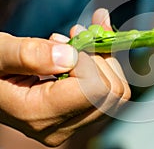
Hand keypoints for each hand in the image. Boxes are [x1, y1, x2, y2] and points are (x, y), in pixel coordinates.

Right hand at [0, 9, 129, 146]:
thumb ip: (28, 54)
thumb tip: (70, 56)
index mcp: (40, 114)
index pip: (94, 89)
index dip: (87, 58)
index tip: (64, 42)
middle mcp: (62, 127)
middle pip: (112, 92)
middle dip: (100, 56)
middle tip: (75, 35)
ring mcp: (74, 123)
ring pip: (117, 91)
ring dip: (104, 59)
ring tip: (76, 43)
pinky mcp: (80, 114)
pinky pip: (110, 90)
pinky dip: (105, 64)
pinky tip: (86, 50)